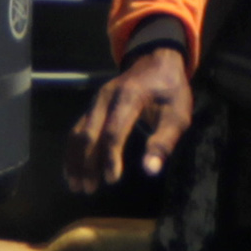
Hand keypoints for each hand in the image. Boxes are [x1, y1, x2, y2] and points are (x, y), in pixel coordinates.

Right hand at [67, 45, 193, 192]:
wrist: (154, 61)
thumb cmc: (169, 91)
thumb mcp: (178, 114)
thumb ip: (163, 142)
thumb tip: (150, 170)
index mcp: (129, 97)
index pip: (113, 131)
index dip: (110, 157)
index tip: (112, 180)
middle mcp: (105, 98)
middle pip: (89, 134)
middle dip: (86, 163)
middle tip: (88, 189)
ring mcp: (95, 102)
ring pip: (78, 133)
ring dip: (75, 160)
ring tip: (76, 185)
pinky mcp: (91, 107)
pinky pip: (77, 129)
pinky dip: (72, 151)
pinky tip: (72, 169)